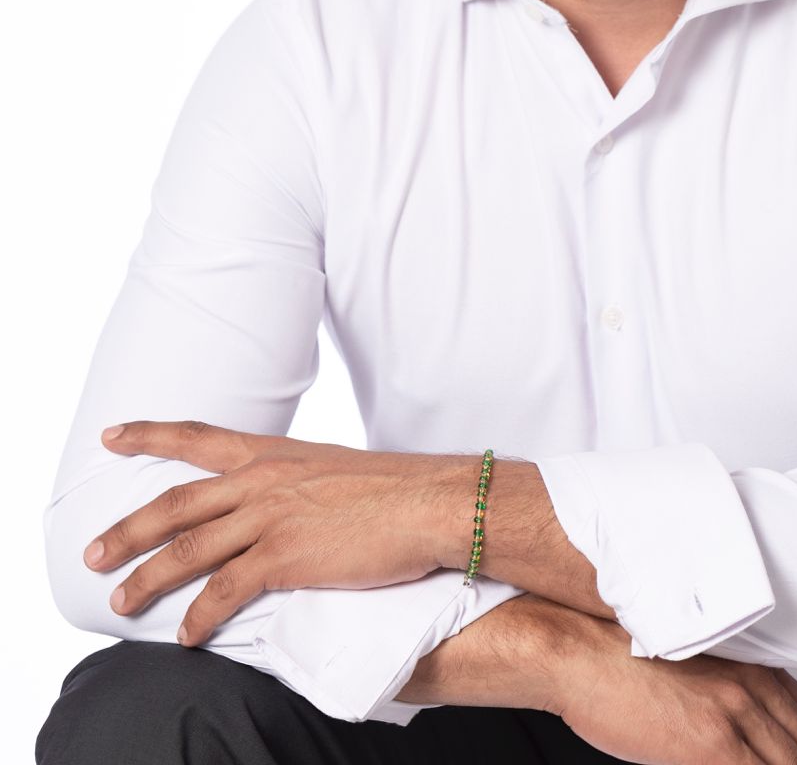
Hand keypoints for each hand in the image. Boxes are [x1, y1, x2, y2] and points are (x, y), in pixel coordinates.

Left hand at [82, 420, 473, 645]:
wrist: (430, 502)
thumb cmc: (394, 489)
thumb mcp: (332, 469)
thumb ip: (295, 483)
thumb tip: (280, 504)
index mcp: (273, 453)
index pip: (197, 437)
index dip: (150, 435)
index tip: (112, 434)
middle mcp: (262, 479)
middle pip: (176, 504)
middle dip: (128, 528)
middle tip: (93, 551)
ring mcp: (271, 517)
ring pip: (188, 550)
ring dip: (148, 578)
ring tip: (121, 600)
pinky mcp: (286, 556)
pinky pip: (226, 592)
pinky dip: (199, 617)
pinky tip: (186, 636)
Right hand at [548, 615, 796, 764]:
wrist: (580, 654)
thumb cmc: (620, 659)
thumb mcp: (691, 664)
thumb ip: (728, 686)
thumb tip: (744, 728)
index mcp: (746, 662)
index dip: (791, 743)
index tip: (774, 755)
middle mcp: (748, 684)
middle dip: (785, 764)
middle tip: (751, 763)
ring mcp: (733, 714)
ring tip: (730, 763)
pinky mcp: (713, 746)